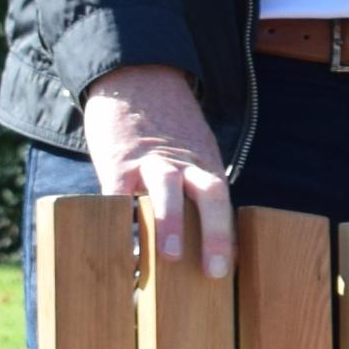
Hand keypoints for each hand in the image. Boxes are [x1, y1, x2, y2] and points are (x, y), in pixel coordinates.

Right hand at [81, 63, 233, 277]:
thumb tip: (198, 240)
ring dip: (170, 222)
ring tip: (169, 255)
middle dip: (217, 233)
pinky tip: (119, 246)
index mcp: (205, 164)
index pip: (224, 201)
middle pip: (211, 193)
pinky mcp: (117, 160)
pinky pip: (119, 193)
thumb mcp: (191, 149)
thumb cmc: (164, 127)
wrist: (134, 78)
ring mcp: (151, 161)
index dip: (229, 234)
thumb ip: (194, 185)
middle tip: (216, 270)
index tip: (231, 270)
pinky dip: (120, 219)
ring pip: (168, 188)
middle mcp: (184, 163)